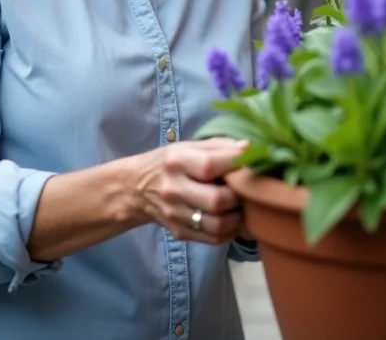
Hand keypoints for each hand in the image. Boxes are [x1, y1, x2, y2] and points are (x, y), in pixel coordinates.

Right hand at [129, 137, 247, 244]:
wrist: (135, 188)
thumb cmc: (170, 163)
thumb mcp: (188, 146)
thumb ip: (219, 146)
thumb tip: (250, 149)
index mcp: (176, 161)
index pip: (210, 165)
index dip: (236, 164)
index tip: (249, 162)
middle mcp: (173, 188)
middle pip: (216, 200)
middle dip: (238, 196)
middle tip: (244, 190)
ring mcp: (174, 213)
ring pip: (217, 225)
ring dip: (237, 217)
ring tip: (239, 206)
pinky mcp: (178, 232)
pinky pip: (213, 238)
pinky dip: (229, 231)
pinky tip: (229, 218)